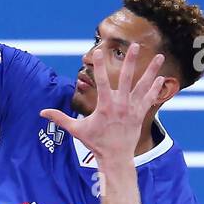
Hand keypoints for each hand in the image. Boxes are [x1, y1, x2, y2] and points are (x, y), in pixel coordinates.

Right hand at [41, 45, 162, 165]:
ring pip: (143, 86)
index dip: (99, 66)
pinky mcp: (140, 114)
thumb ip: (60, 118)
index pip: (102, 82)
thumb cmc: (95, 143)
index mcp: (105, 106)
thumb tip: (42, 112)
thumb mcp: (76, 130)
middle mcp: (121, 104)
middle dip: (131, 61)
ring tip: (159, 57)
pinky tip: (161, 77)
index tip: (99, 51)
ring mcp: (132, 109)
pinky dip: (155, 88)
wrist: (115, 157)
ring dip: (151, 71)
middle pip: (127, 78)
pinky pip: (149, 98)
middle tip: (134, 46)